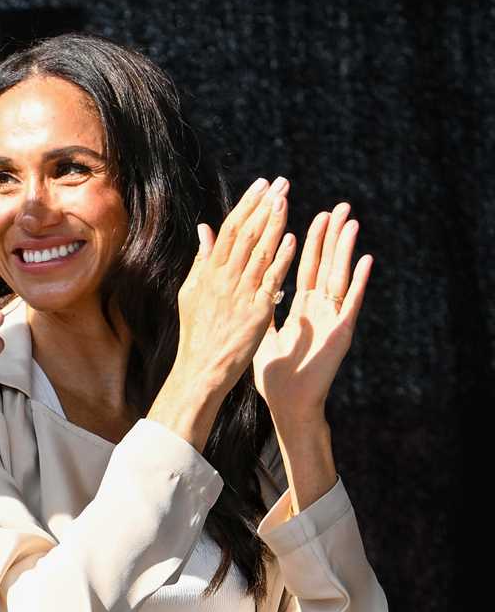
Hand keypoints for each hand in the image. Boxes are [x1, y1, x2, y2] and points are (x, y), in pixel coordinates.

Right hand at [149, 177, 295, 446]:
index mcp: (209, 271)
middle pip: (247, 234)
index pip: (230, 229)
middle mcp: (225, 278)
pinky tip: (294, 240)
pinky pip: (272, 280)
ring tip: (287, 200)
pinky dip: (282, 259)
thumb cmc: (198, 332)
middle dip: (264, 206)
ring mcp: (241, 293)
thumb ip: (202, 260)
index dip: (247, 205)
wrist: (202, 367)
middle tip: (281, 183)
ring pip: (260, 251)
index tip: (261, 185)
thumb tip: (205, 229)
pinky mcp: (257, 311)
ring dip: (275, 224)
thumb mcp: (192, 291)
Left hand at [253, 203, 371, 430]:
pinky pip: (351, 302)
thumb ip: (257, 303)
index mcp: (301, 307)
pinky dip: (359, 281)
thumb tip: (246, 281)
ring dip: (346, 249)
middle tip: (338, 207)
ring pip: (340, 276)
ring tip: (351, 222)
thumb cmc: (274, 373)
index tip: (312, 215)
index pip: (304, 266)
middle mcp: (319, 308)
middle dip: (331, 236)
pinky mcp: (341, 332)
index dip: (307, 241)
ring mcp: (332, 318)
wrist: (288, 404)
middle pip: (325, 265)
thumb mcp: (262, 330)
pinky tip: (366, 260)